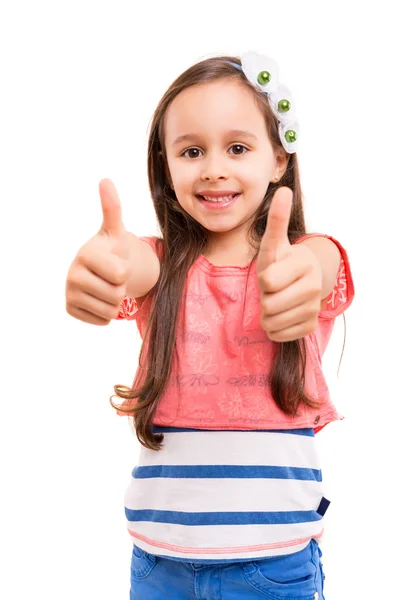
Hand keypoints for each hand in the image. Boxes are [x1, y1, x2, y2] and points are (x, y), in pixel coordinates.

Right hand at [65, 178, 130, 324]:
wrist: (99, 270)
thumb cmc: (111, 250)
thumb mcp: (115, 231)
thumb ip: (112, 208)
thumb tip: (105, 180)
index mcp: (86, 254)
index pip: (122, 274)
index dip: (126, 271)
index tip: (115, 262)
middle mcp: (72, 274)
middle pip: (117, 294)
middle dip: (121, 287)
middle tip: (112, 276)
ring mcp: (69, 293)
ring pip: (111, 310)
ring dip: (115, 301)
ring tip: (106, 286)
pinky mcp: (70, 309)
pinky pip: (102, 321)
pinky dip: (106, 313)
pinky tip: (98, 297)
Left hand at [257, 187, 322, 341]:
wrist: (301, 283)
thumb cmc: (281, 262)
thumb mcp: (274, 243)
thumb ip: (277, 220)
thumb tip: (283, 189)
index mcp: (304, 264)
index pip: (266, 281)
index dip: (263, 279)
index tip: (272, 272)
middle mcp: (314, 287)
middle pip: (268, 305)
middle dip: (264, 297)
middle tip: (274, 289)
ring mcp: (314, 309)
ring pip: (272, 322)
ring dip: (267, 314)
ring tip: (277, 300)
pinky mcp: (310, 327)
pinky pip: (279, 335)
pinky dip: (274, 328)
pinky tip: (281, 314)